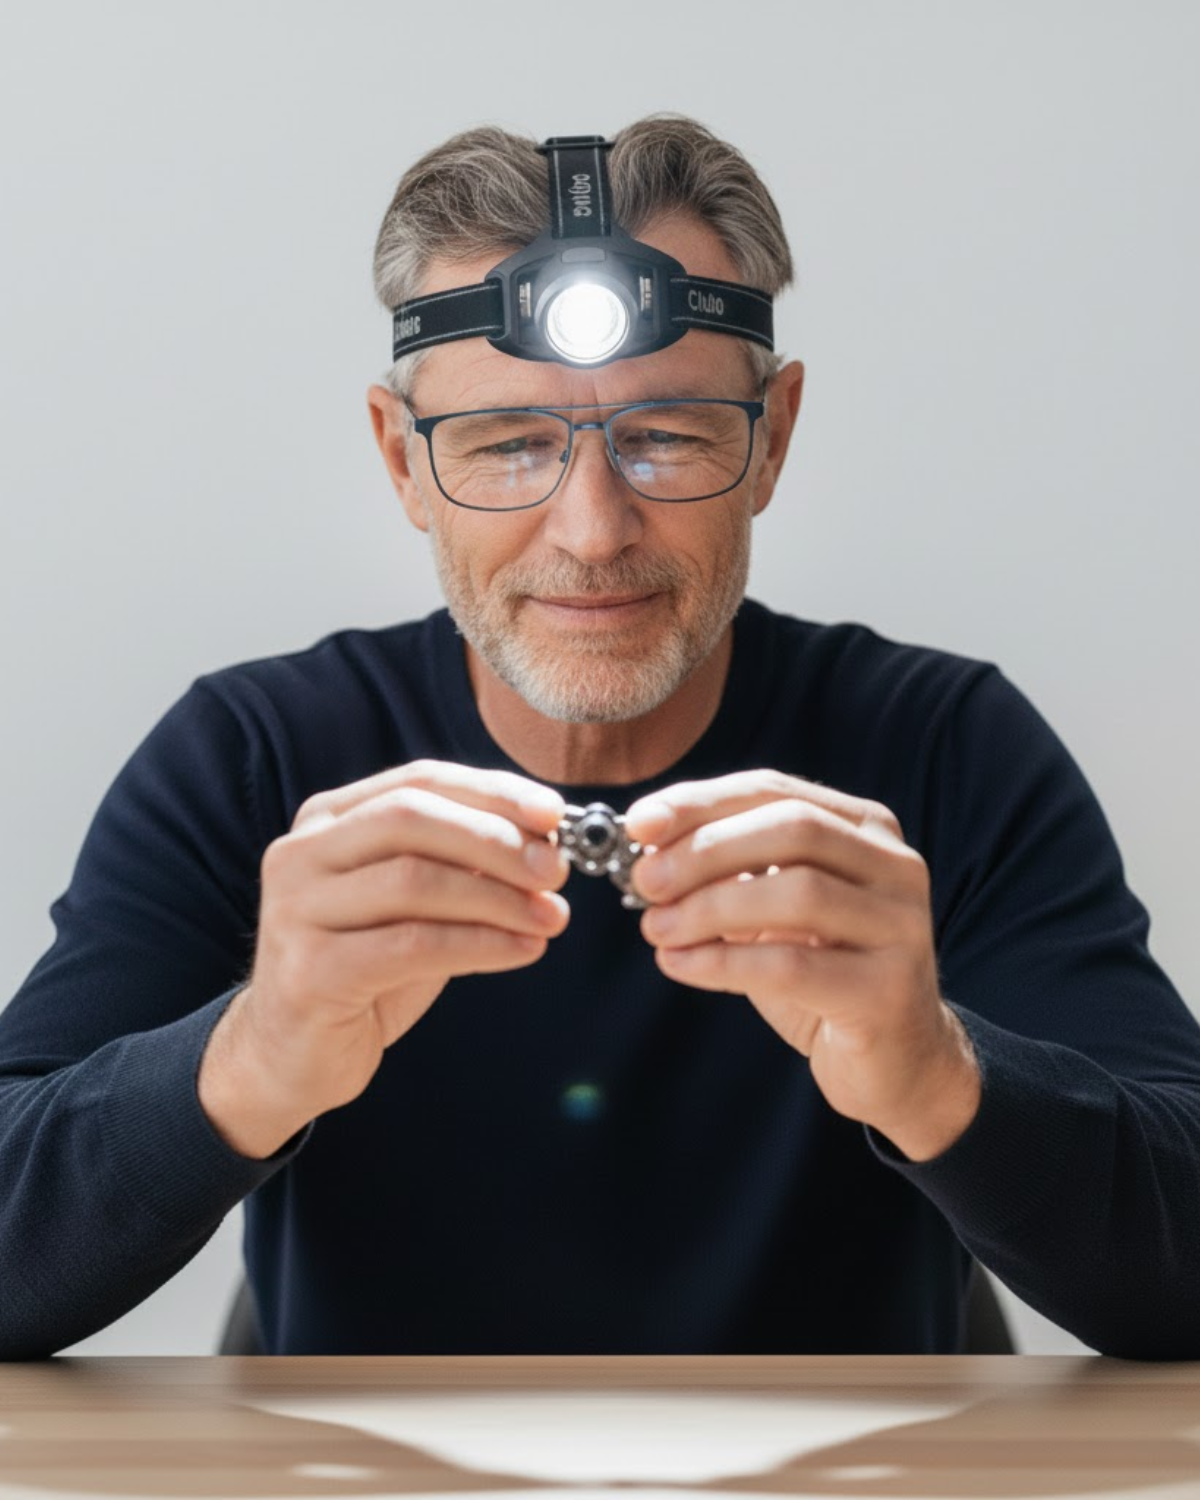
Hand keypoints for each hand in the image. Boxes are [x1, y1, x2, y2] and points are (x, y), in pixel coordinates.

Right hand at [199, 761, 568, 1155]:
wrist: (291, 1054)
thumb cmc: (364, 968)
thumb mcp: (414, 904)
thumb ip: (459, 865)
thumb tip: (544, 841)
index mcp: (327, 819)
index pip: (419, 781)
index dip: (492, 792)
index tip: (553, 813)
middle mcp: (302, 853)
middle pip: (412, 818)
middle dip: (496, 839)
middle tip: (555, 870)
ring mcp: (297, 910)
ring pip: (414, 880)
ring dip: (497, 897)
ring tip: (550, 917)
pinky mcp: (309, 971)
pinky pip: (412, 945)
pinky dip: (480, 944)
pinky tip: (524, 951)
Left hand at [625, 772, 979, 1160]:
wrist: (896, 1061)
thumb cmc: (823, 975)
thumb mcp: (773, 911)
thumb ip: (728, 873)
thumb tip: (649, 849)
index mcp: (865, 829)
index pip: (774, 789)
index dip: (701, 801)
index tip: (640, 825)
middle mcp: (894, 866)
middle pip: (792, 828)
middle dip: (705, 849)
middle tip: (646, 882)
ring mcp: (901, 926)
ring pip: (798, 891)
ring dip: (709, 907)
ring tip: (657, 928)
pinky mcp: (888, 990)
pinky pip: (792, 965)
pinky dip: (722, 961)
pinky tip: (679, 964)